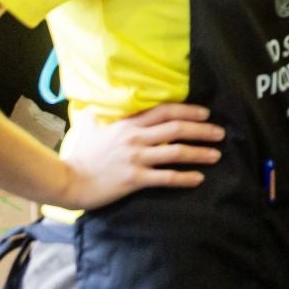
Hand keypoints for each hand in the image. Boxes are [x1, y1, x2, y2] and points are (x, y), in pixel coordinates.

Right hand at [55, 102, 224, 210]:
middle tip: (220, 133)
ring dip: (199, 153)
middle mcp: (136, 138)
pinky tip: (198, 179)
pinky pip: (166, 177)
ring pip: (175, 151)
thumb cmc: (81, 156)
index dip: (188, 111)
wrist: (68, 180)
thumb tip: (92, 109)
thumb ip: (97, 118)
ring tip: (216, 155)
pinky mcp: (134, 179)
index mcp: (129, 124)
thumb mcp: (90, 129)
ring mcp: (136, 158)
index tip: (206, 114)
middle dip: (202, 130)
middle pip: (177, 128)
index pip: (165, 111)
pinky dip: (184, 177)